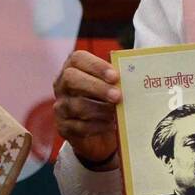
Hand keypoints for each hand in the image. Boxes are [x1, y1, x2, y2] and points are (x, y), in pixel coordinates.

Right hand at [52, 49, 122, 167]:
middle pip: (72, 78)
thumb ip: (116, 80)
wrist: (98, 135)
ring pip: (76, 105)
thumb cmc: (105, 102)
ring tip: (117, 113)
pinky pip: (79, 126)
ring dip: (100, 109)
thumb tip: (133, 77)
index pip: (78, 59)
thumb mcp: (110, 87)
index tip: (115, 76)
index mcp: (73, 68)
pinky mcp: (63, 127)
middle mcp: (62, 85)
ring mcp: (60, 106)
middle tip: (117, 95)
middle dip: (96, 86)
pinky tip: (111, 125)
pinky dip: (98, 125)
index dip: (96, 65)